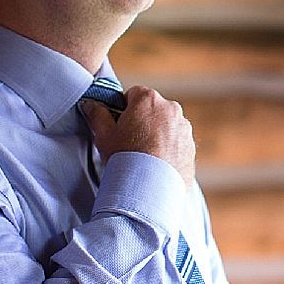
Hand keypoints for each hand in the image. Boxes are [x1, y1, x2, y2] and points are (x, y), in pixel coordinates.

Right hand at [80, 86, 195, 185]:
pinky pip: (177, 144)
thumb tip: (91, 105)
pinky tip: (155, 165)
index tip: (119, 124)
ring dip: (157, 136)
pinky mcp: (191, 148)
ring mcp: (184, 128)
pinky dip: (168, 151)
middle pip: (152, 110)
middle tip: (129, 142)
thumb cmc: (125, 159)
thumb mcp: (104, 135)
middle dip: (142, 122)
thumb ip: (97, 114)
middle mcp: (171, 109)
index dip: (124, 109)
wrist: (149, 189)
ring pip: (166, 127)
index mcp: (149, 100)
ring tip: (143, 157)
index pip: (134, 94)